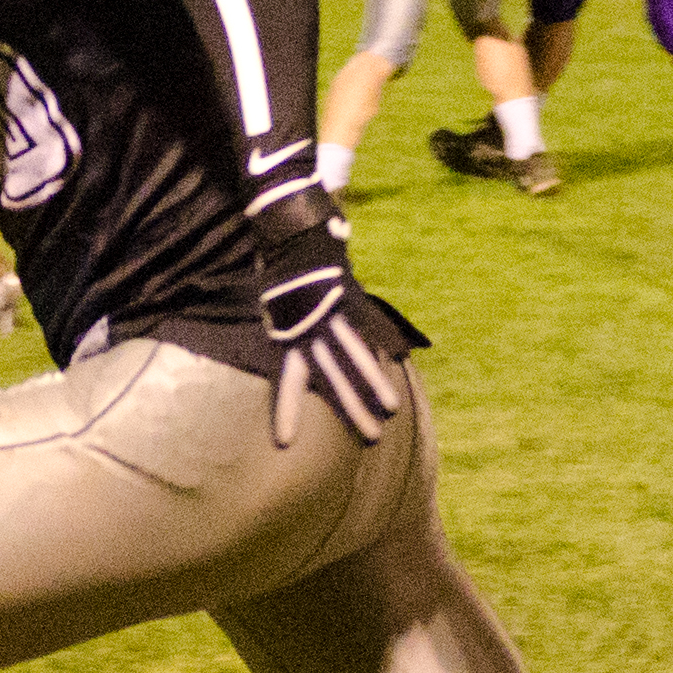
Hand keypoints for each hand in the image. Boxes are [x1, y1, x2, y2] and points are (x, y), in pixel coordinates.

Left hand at [246, 175, 402, 447]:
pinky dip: (386, 340)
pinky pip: (371, 324)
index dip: (287, 411)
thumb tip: (287, 347)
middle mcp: (309, 329)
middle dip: (352, 408)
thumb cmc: (276, 269)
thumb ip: (284, 327)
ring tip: (390, 408)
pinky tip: (401, 358)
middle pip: (334, 377)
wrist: (289, 230)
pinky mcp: (351, 296)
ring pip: (356, 355)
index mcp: (286, 334)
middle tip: (370, 437)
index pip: (288, 381)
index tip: (285, 442)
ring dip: (374, 383)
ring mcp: (332, 313)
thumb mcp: (271, 304)